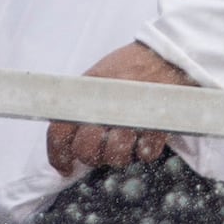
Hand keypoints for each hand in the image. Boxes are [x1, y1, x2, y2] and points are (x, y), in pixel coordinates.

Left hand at [48, 40, 197, 176]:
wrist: (164, 55)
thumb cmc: (129, 67)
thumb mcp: (97, 77)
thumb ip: (82, 103)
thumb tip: (68, 135)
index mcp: (86, 93)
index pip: (59, 131)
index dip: (58, 155)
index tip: (65, 167)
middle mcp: (105, 106)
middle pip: (86, 150)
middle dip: (92, 156)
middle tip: (101, 150)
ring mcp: (130, 117)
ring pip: (115, 157)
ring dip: (120, 155)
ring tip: (126, 140)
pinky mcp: (156, 124)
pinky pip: (145, 154)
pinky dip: (145, 149)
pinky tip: (144, 135)